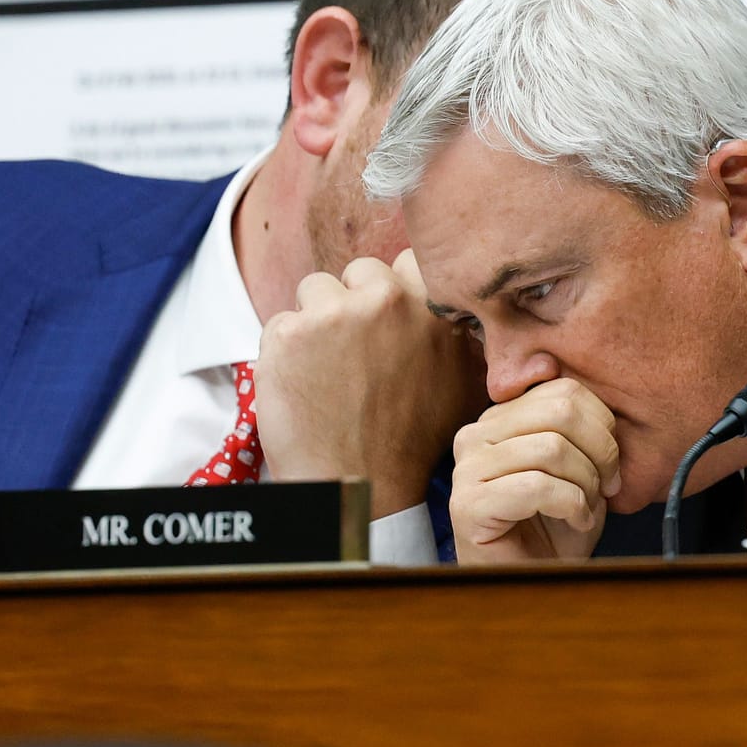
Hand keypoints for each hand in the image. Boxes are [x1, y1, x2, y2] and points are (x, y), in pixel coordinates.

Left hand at [255, 250, 485, 514]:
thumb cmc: (409, 444)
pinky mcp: (288, 334)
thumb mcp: (462, 387)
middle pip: (359, 271)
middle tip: (354, 354)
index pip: (409, 261)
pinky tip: (304, 386)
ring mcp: (333, 314)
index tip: (386, 317)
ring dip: (316, 322)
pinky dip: (285, 351)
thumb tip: (467, 312)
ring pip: (314, 290)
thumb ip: (460, 338)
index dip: (394, 288)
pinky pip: (280, 322)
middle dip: (352, 302)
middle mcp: (385, 302)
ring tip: (327, 372)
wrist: (356, 485)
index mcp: (430, 309)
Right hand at [450, 378, 621, 562]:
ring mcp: (466, 469)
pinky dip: (572, 506)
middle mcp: (476, 434)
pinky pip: (537, 486)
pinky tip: (576, 523)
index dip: (602, 426)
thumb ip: (582, 429)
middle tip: (607, 486)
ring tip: (587, 507)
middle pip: (560, 411)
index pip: (563, 390)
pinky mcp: (467, 505)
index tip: (611, 466)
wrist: (534, 581)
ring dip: (586, 483)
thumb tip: (604, 403)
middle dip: (600, 452)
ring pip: (552, 448)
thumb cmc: (556, 527)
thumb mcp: (578, 467)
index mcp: (501, 417)